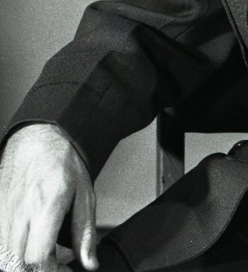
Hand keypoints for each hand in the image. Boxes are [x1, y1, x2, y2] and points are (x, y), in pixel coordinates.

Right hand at [0, 124, 97, 271]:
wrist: (36, 139)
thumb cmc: (62, 163)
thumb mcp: (85, 194)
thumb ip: (85, 232)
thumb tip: (89, 263)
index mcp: (45, 206)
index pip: (37, 258)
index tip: (65, 269)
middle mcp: (20, 213)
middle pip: (17, 264)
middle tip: (56, 265)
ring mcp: (4, 214)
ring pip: (5, 257)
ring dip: (23, 264)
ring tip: (44, 255)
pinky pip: (0, 246)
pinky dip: (12, 254)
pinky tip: (28, 246)